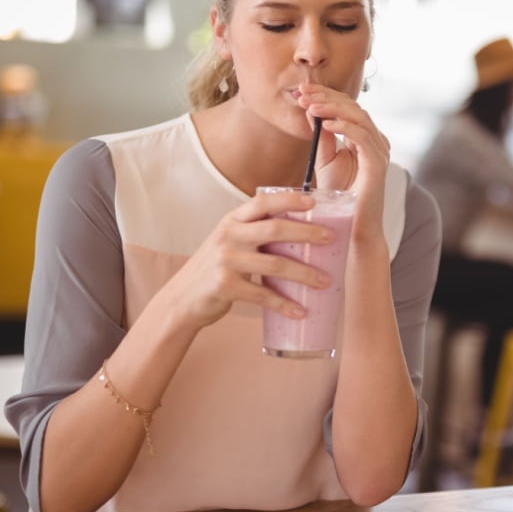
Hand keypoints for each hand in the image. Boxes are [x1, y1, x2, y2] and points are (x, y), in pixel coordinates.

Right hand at [161, 190, 333, 330]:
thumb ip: (254, 234)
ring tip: (324, 281)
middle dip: (307, 233)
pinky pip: (262, 295)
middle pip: (275, 229)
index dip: (289, 199)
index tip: (314, 202)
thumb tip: (300, 233)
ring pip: (275, 264)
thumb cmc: (214, 269)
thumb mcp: (228, 242)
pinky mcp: (225, 286)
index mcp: (231, 221)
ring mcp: (226, 260)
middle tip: (331, 239)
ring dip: (304, 274)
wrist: (182, 298)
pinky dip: (284, 304)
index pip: (262, 202)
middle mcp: (228, 236)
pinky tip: (300, 311)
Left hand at [297, 83, 390, 235]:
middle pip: (354, 107)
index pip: (347, 107)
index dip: (325, 95)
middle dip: (327, 97)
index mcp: (365, 138)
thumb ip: (321, 136)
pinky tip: (326, 123)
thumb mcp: (325, 160)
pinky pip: (363, 138)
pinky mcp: (378, 164)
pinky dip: (345, 127)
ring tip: (311, 105)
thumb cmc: (339, 197)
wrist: (349, 226)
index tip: (302, 90)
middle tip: (304, 93)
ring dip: (333, 108)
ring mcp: (379, 152)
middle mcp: (376, 141)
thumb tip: (311, 109)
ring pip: (360, 118)